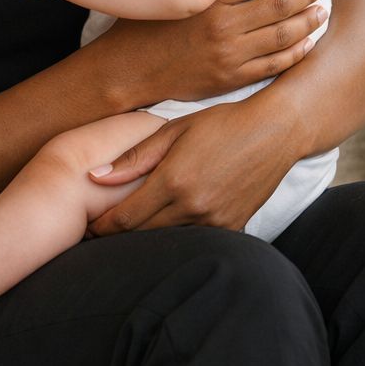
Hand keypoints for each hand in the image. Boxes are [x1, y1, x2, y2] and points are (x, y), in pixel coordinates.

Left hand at [87, 95, 296, 235]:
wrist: (275, 132)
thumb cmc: (222, 124)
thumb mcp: (174, 130)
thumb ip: (134, 157)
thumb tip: (95, 177)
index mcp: (174, 180)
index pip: (126, 218)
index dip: (102, 227)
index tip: (89, 226)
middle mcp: (193, 205)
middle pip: (142, 235)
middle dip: (118, 236)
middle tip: (100, 232)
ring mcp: (215, 220)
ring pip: (167, 241)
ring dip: (147, 239)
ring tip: (131, 230)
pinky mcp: (232, 227)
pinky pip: (195, 240)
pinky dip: (178, 237)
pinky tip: (168, 226)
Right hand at [97, 0, 329, 104]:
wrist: (126, 70)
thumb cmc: (146, 25)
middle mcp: (223, 25)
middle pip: (278, 4)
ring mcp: (229, 54)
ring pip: (281, 35)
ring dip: (307, 21)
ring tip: (322, 10)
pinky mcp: (229, 78)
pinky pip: (272, 65)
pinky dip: (294, 53)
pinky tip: (307, 43)